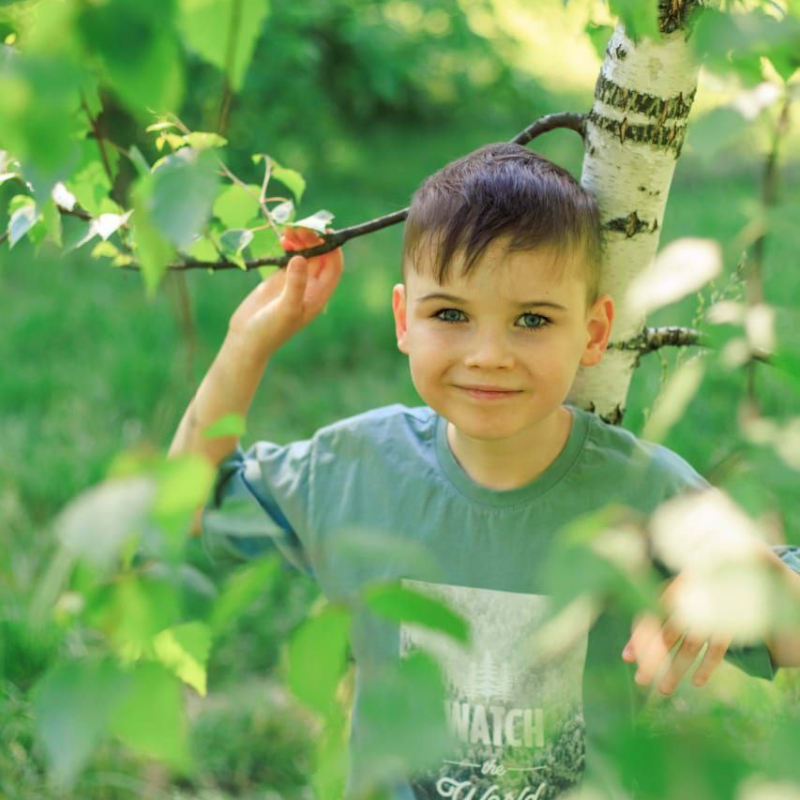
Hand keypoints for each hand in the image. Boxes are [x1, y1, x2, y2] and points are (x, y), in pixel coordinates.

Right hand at [226, 226, 343, 358]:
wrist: (247, 339)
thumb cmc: (269, 329)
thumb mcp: (285, 308)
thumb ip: (295, 284)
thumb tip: (302, 257)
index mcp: (318, 296)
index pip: (333, 267)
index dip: (332, 248)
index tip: (322, 231)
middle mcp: (311, 287)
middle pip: (320, 256)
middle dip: (313, 239)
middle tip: (299, 227)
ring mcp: (296, 281)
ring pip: (305, 254)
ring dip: (300, 240)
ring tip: (288, 230)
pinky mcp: (280, 279)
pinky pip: (290, 257)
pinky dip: (289, 246)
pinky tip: (282, 238)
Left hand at [621, 572, 732, 694]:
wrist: (733, 566)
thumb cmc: (694, 587)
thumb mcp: (674, 594)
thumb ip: (653, 617)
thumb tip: (629, 651)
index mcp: (671, 592)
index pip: (650, 617)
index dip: (638, 637)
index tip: (626, 658)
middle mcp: (688, 603)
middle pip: (666, 635)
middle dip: (652, 659)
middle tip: (640, 681)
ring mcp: (709, 614)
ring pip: (689, 646)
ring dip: (676, 669)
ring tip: (663, 690)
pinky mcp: (729, 625)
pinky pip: (717, 649)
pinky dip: (707, 665)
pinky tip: (696, 682)